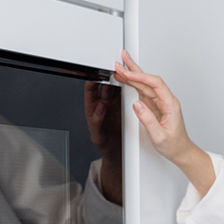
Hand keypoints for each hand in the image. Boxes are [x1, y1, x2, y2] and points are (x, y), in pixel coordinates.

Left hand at [84, 81, 122, 204]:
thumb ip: (96, 122)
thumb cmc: (105, 145)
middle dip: (109, 76)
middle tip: (115, 71)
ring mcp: (115, 104)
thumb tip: (99, 109)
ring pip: (117, 87)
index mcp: (93, 108)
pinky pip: (126, 94)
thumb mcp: (98, 137)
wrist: (117, 153)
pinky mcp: (125, 106)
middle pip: (105, 85)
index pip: (90, 90)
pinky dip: (129, 88)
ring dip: (121, 80)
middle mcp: (103, 103)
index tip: (97, 74)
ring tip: (125, 75)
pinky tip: (133, 84)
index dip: (92, 80)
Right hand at [113, 50, 195, 163]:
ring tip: (120, 66)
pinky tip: (125, 79)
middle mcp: (165, 100)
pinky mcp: (154, 105)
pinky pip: (142, 91)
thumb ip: (148, 120)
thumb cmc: (174, 144)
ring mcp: (159, 102)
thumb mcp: (159, 136)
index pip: (155, 84)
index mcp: (170, 104)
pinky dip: (133, 84)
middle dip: (135, 69)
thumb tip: (137, 105)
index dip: (142, 76)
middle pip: (149, 79)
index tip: (129, 73)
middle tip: (122, 59)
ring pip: (144, 84)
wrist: (180, 151)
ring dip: (132, 75)